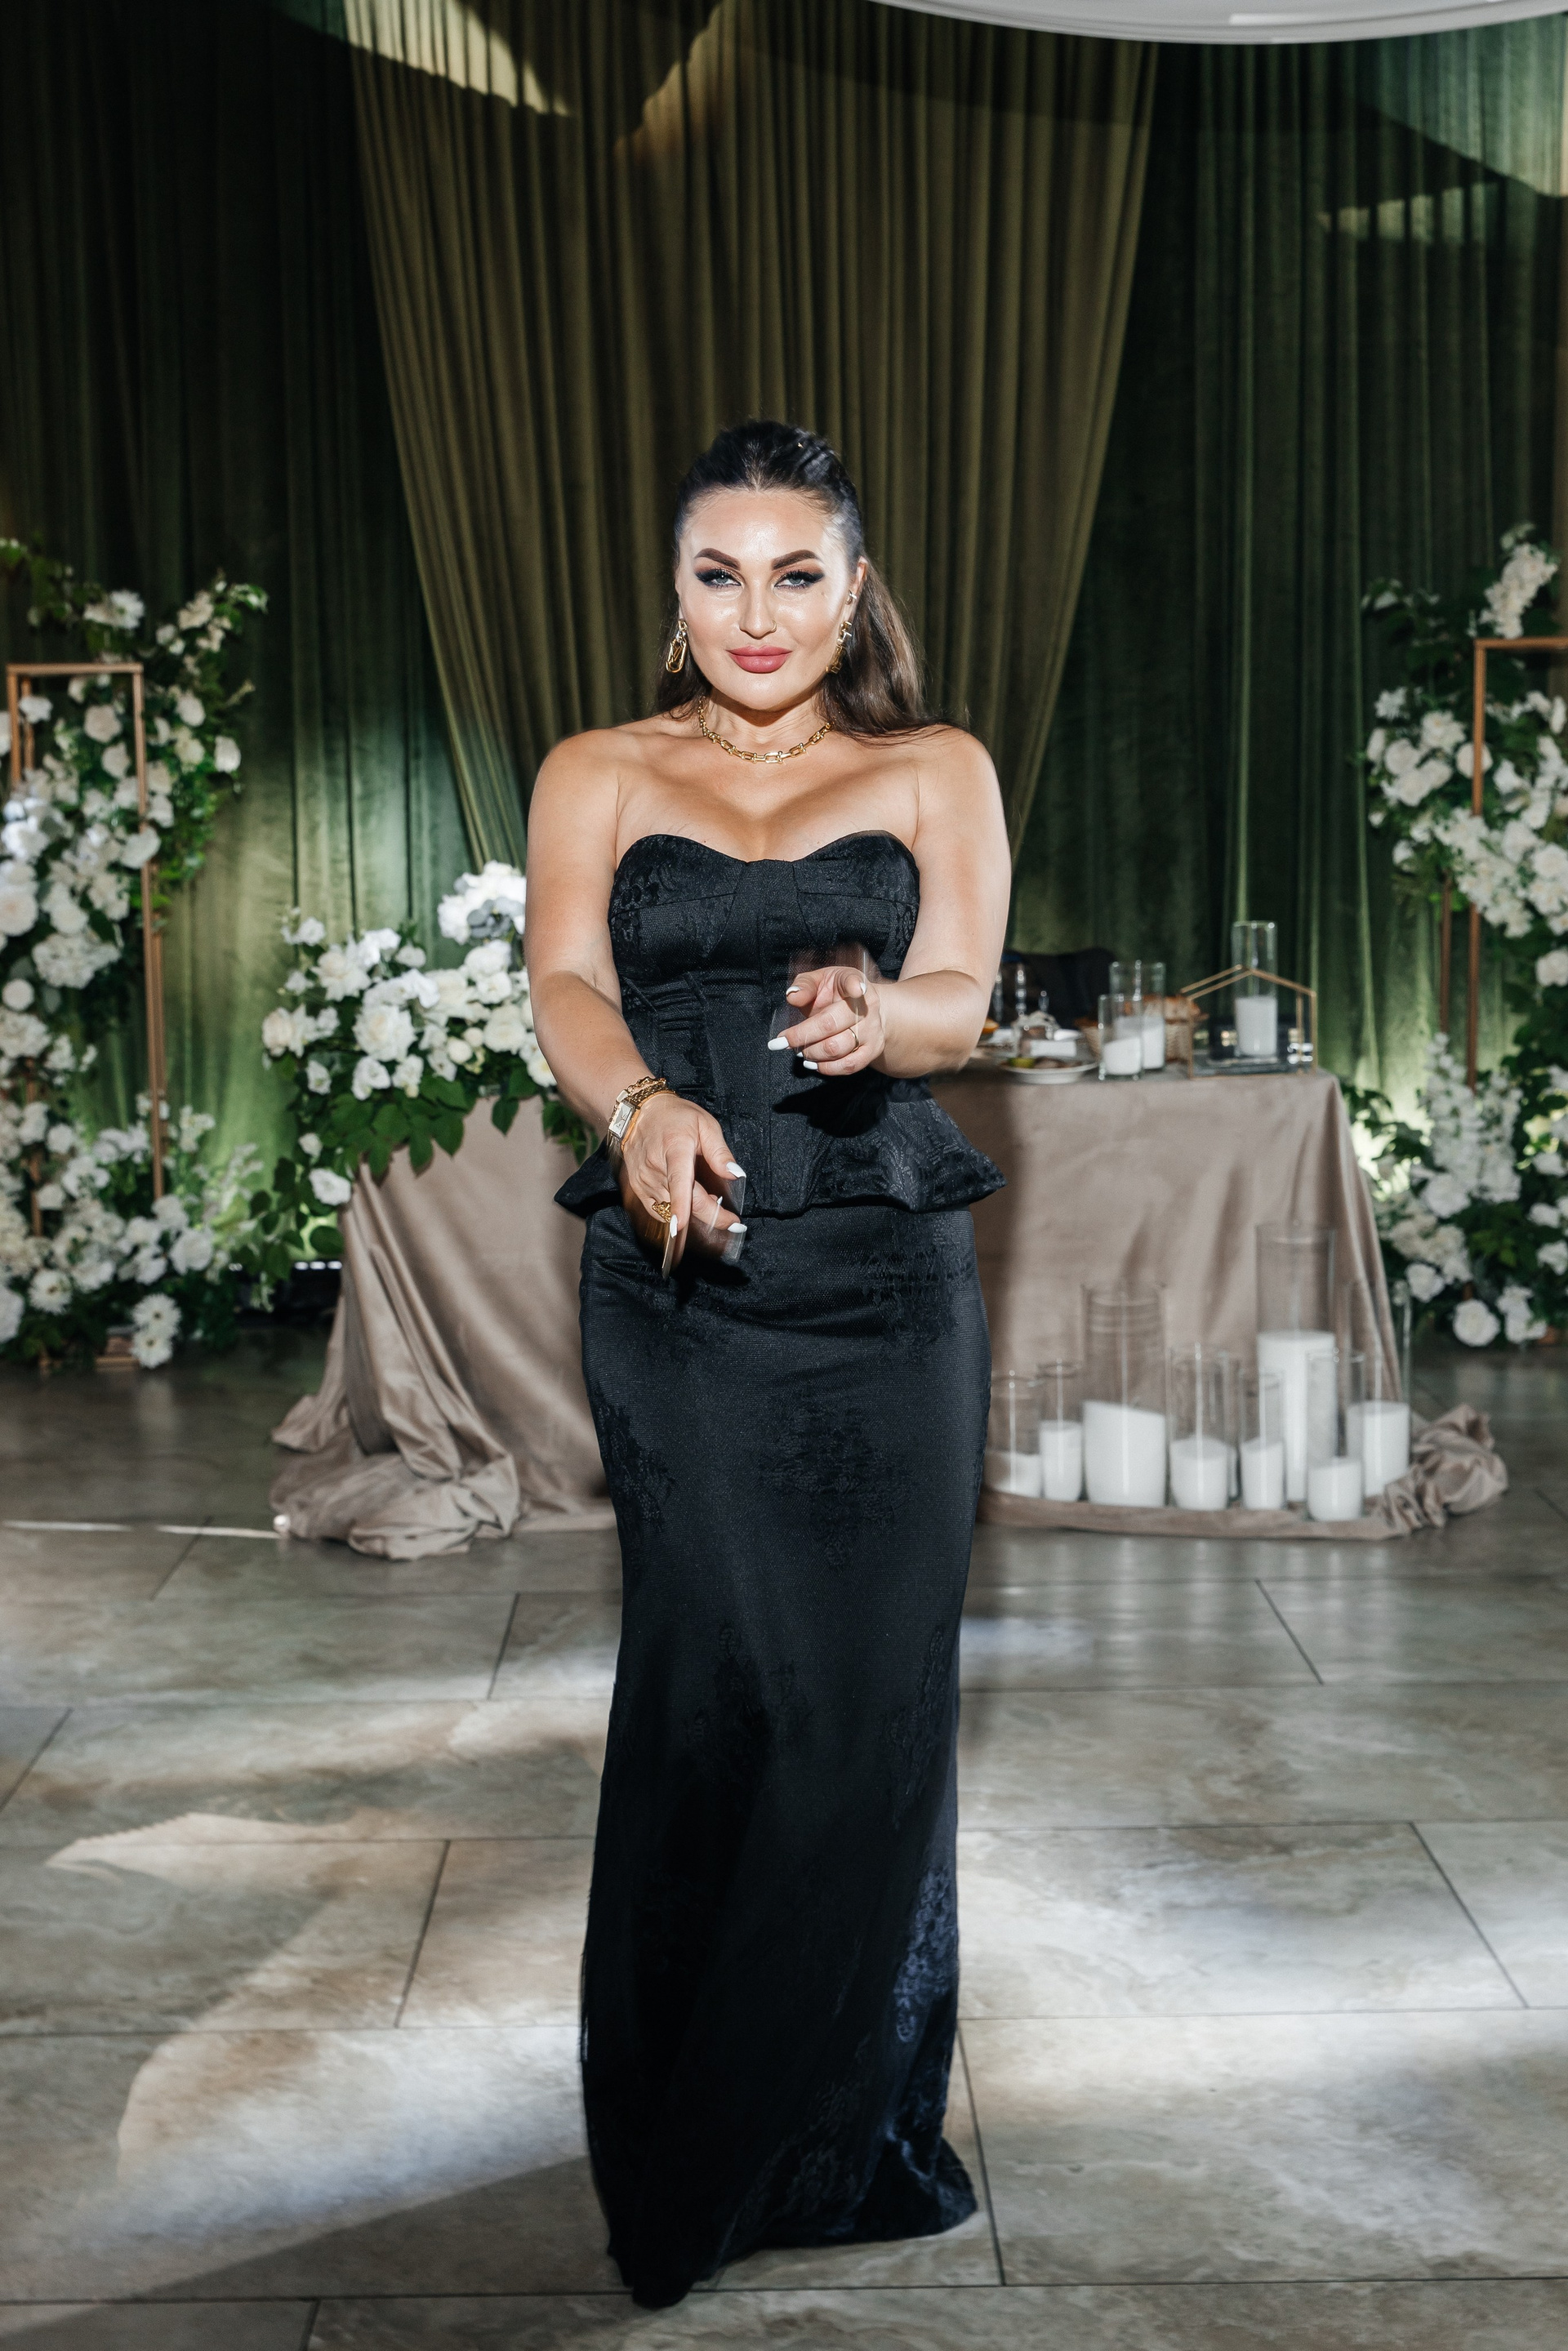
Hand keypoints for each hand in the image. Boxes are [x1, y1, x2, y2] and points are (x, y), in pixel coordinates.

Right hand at [617, 1088, 745, 1270]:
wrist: (641, 1112)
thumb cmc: (676, 1117)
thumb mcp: (705, 1125)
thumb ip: (720, 1152)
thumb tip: (735, 1175)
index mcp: (676, 1149)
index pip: (678, 1182)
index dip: (681, 1206)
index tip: (681, 1226)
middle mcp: (656, 1167)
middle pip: (684, 1202)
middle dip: (710, 1216)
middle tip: (731, 1222)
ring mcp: (644, 1179)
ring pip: (672, 1209)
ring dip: (694, 1212)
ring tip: (710, 1202)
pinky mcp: (638, 1187)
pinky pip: (658, 1210)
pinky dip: (674, 1212)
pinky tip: (688, 1205)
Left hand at [771, 963, 884, 1076]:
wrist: (863, 1009)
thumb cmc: (836, 993)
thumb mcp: (819, 980)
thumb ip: (804, 985)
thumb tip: (793, 996)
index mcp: (853, 982)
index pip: (854, 982)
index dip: (854, 985)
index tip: (855, 989)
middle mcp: (867, 1007)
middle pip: (831, 1024)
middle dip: (802, 1035)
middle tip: (785, 1040)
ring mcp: (872, 1030)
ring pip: (837, 1048)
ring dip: (811, 1053)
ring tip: (800, 1050)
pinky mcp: (872, 1050)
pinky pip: (849, 1065)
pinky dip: (826, 1068)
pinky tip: (813, 1063)